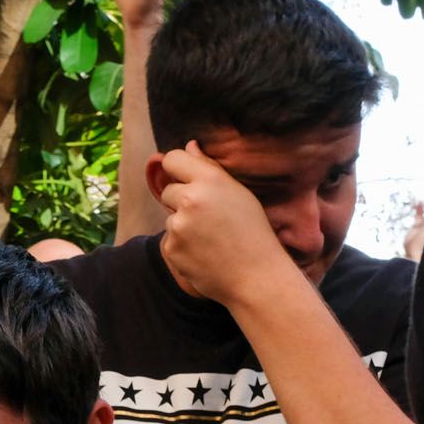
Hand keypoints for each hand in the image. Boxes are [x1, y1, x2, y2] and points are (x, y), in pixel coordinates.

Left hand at [157, 140, 294, 306]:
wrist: (255, 277)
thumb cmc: (253, 232)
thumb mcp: (238, 193)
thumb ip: (209, 169)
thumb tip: (188, 146)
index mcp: (209, 180)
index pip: (172, 159)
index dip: (176, 168)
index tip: (183, 177)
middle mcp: (190, 199)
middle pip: (167, 190)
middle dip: (180, 201)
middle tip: (207, 217)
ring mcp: (178, 226)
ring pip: (169, 217)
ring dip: (182, 225)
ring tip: (210, 239)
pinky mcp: (171, 249)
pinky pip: (170, 240)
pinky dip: (182, 246)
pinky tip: (204, 253)